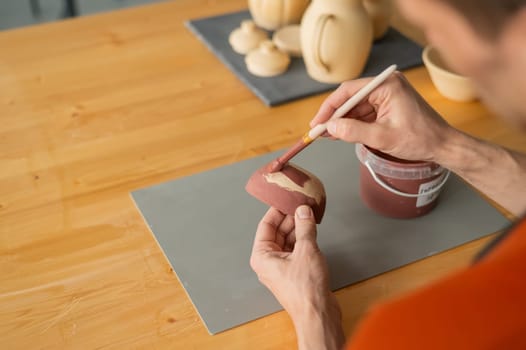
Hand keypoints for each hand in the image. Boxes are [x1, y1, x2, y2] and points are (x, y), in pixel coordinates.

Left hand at [250, 206, 344, 349]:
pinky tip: (312, 230)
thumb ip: (305, 227)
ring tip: (309, 213)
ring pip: (288, 240)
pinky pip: (296, 250)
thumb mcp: (306, 250)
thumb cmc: (306, 288)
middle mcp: (268, 261)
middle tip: (302, 204)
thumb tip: (303, 210)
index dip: (276, 210)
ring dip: (298, 228)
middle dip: (290, 218)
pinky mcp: (295, 272)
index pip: (266, 225)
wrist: (318, 313)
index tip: (286, 198)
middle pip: (277, 232)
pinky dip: (303, 239)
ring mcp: (281, 267)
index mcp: (262, 256)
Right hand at [310, 71, 452, 161]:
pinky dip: (352, 123)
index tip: (317, 123)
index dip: (329, 108)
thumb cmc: (420, 139)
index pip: (348, 92)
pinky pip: (364, 112)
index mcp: (387, 85)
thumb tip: (330, 128)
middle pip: (350, 97)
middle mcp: (386, 84)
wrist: (442, 145)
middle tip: (318, 130)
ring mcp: (387, 94)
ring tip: (326, 135)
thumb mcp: (382, 137)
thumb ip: (353, 131)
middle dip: (334, 115)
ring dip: (342, 121)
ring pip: (355, 106)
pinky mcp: (387, 104)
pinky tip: (340, 133)